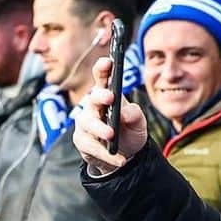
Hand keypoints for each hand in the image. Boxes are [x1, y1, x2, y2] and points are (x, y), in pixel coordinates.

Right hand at [73, 57, 146, 175]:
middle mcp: (93, 107)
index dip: (103, 69)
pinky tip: (119, 159)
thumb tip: (123, 112)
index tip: (108, 62)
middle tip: (110, 98)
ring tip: (111, 135)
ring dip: (100, 128)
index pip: (102, 78)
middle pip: (92, 98)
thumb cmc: (129, 132)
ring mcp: (85, 124)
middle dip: (100, 97)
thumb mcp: (139, 123)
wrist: (124, 156)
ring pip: (88, 123)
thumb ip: (134, 114)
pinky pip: (90, 146)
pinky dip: (105, 153)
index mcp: (107, 96)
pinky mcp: (81, 141)